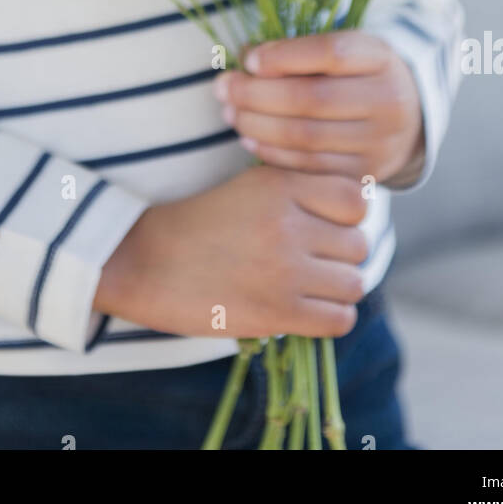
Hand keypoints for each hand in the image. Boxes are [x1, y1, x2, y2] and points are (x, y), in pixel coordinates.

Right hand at [94, 164, 368, 338]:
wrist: (144, 262)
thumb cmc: (197, 223)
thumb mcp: (248, 186)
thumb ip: (296, 191)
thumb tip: (352, 208)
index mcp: (281, 184)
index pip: (356, 198)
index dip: (347, 216)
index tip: (327, 226)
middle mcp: (289, 223)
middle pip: (358, 243)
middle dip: (340, 255)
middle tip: (313, 262)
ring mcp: (285, 269)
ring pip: (354, 282)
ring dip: (336, 289)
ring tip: (309, 288)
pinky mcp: (278, 312)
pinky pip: (340, 319)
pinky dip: (329, 318)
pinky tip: (305, 311)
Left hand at [213, 31, 425, 185]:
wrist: (406, 118)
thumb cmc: (357, 75)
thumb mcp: (343, 50)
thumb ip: (299, 51)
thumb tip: (246, 57)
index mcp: (382, 58)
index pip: (331, 53)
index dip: (283, 56)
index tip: (247, 58)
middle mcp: (389, 101)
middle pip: (312, 98)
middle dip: (257, 93)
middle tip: (222, 87)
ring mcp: (380, 143)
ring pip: (306, 136)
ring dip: (257, 124)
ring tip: (229, 113)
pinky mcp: (365, 175)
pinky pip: (308, 166)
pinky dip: (271, 153)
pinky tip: (249, 137)